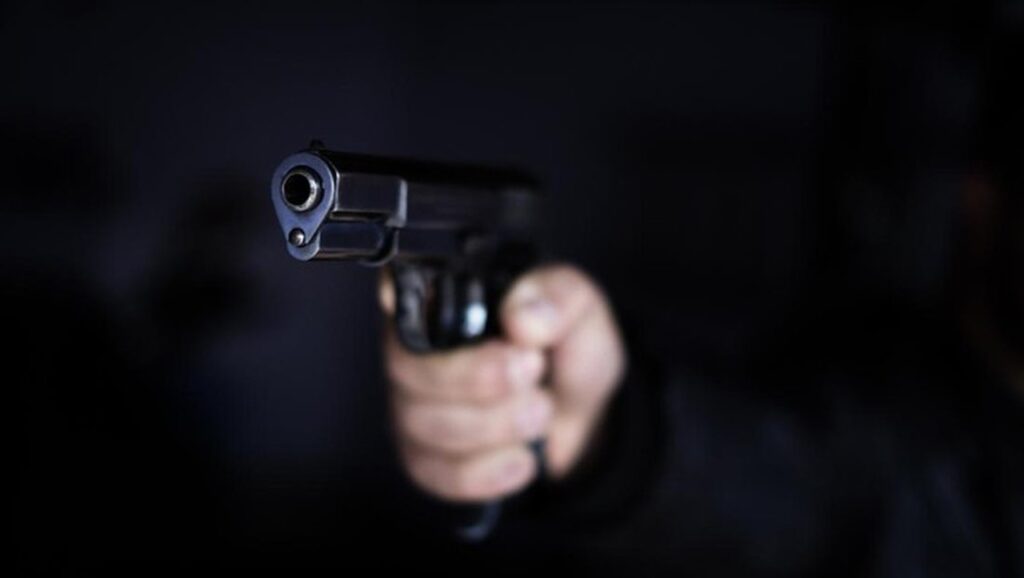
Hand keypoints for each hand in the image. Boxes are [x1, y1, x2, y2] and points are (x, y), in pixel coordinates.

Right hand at [380, 264, 626, 502]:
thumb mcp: (580, 310)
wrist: (579, 416)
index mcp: (445, 297)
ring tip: (542, 410)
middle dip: (476, 376)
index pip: (396, 288)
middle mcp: (415, 349)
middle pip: (406, 367)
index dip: (395, 294)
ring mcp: (413, 406)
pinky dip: (489, 471)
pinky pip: (438, 472)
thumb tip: (521, 318)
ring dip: (496, 424)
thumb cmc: (562, 350)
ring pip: (424, 424)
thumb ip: (557, 298)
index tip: (403, 299)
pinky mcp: (426, 458)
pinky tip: (523, 457)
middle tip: (533, 369)